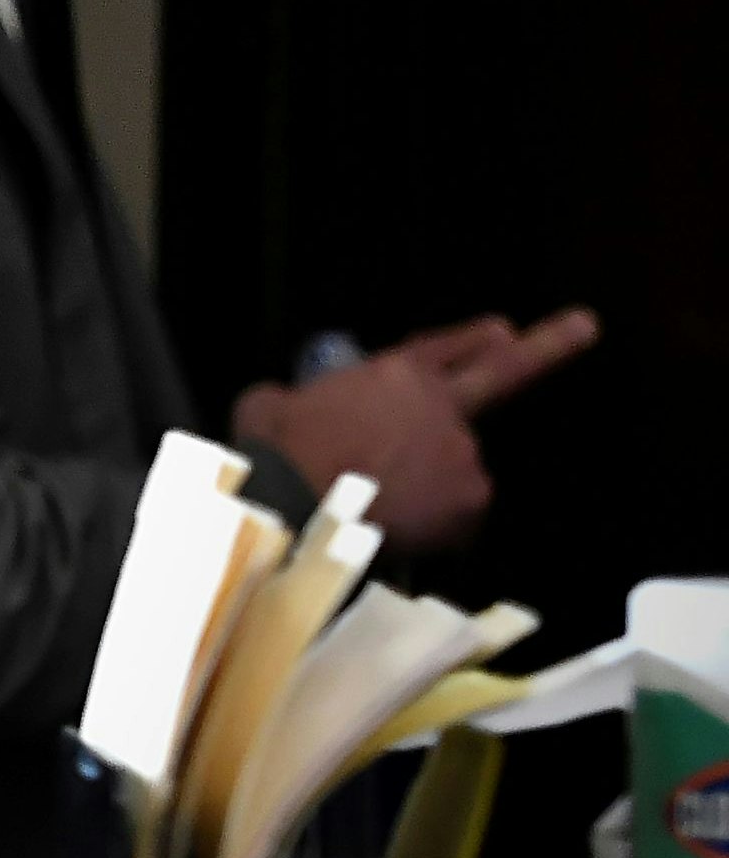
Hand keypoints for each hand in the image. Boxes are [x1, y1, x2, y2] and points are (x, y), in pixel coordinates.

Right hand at [230, 309, 598, 550]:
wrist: (300, 505)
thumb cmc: (277, 450)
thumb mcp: (270, 405)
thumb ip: (299, 400)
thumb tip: (293, 407)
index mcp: (393, 374)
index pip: (443, 347)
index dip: (473, 338)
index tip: (503, 328)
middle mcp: (443, 407)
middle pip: (503, 374)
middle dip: (550, 345)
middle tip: (586, 325)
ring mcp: (464, 454)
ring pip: (458, 471)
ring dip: (432, 486)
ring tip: (381, 509)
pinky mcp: (471, 500)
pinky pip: (457, 516)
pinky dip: (435, 526)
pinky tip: (399, 532)